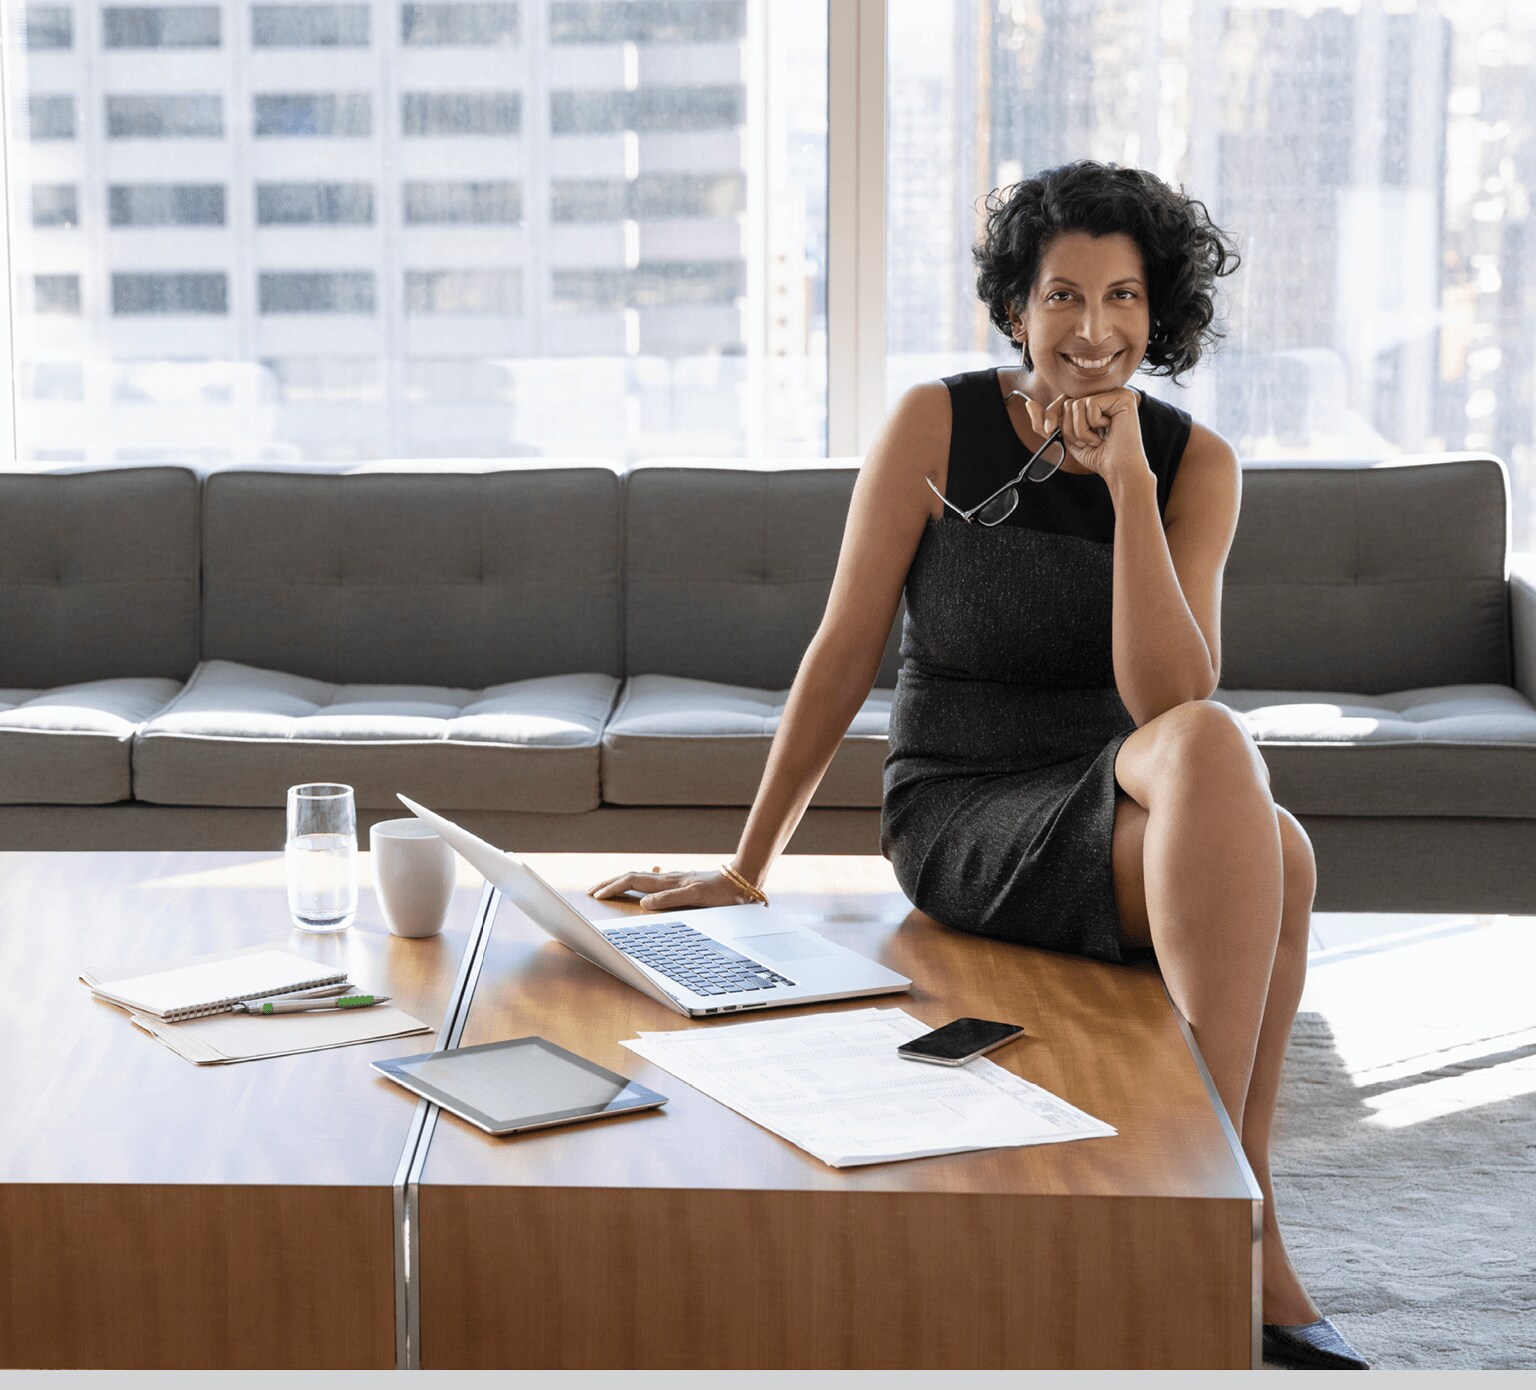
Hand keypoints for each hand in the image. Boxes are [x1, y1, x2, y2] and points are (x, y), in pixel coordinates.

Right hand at [586, 866, 754, 911]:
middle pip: (631, 876)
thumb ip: (670, 899)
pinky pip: (653, 880)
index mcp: (668, 882)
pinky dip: (640, 882)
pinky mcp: (682, 881)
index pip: (632, 881)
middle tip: (591, 890)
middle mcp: (668, 878)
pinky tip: (645, 883)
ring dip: (622, 881)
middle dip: (609, 883)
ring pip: (641, 877)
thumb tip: (643, 903)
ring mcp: (675, 878)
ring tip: (608, 886)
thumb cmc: (722, 892)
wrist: (742, 880)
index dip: (612, 888)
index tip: (596, 896)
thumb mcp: (697, 898)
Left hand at [1024, 388, 1151, 493]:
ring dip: (1081, 430)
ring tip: (1097, 438)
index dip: (1051, 416)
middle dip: (1069, 428)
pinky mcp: (1122, 397)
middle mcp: (1106, 393)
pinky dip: (1092, 425)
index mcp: (1095, 400)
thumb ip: (1047, 422)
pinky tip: (1107, 433)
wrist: (1118, 470)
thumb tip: (1029, 403)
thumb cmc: (1097, 455)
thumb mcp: (1066, 437)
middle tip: (1087, 441)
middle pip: (1067, 402)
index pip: (1062, 400)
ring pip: (1076, 405)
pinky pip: (1089, 405)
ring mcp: (1115, 393)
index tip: (1050, 431)